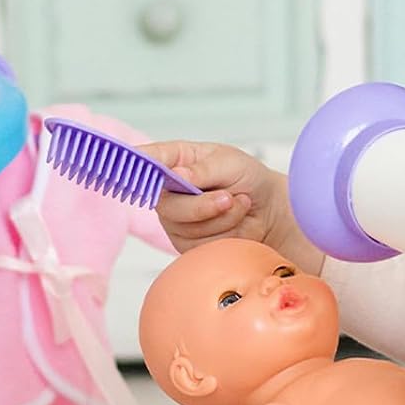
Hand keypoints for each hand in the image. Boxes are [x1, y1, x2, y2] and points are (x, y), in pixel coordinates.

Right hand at [142, 140, 321, 268]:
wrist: (270, 210)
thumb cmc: (247, 178)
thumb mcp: (230, 163)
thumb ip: (202, 169)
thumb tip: (176, 175)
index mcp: (174, 161)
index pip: (146, 160)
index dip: (134, 163)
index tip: (136, 166)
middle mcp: (168, 191)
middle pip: (166, 205)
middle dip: (202, 205)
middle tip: (228, 198)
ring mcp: (176, 220)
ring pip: (187, 228)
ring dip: (222, 217)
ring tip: (239, 203)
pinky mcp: (187, 244)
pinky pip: (200, 245)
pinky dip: (226, 233)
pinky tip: (237, 221)